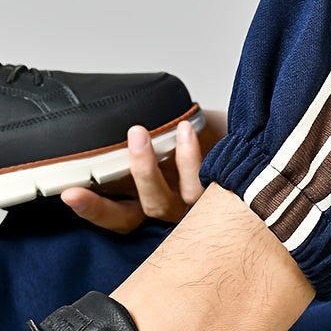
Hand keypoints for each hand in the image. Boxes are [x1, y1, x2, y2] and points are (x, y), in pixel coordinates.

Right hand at [61, 110, 226, 232]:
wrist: (261, 142)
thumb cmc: (212, 137)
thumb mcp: (172, 137)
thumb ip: (144, 135)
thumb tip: (112, 112)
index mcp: (150, 204)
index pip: (114, 216)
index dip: (90, 209)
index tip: (69, 193)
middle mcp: (170, 215)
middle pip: (131, 217)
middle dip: (108, 198)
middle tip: (101, 167)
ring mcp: (196, 212)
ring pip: (163, 203)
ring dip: (146, 169)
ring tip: (139, 134)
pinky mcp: (222, 202)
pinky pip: (203, 188)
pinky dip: (190, 158)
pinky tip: (185, 131)